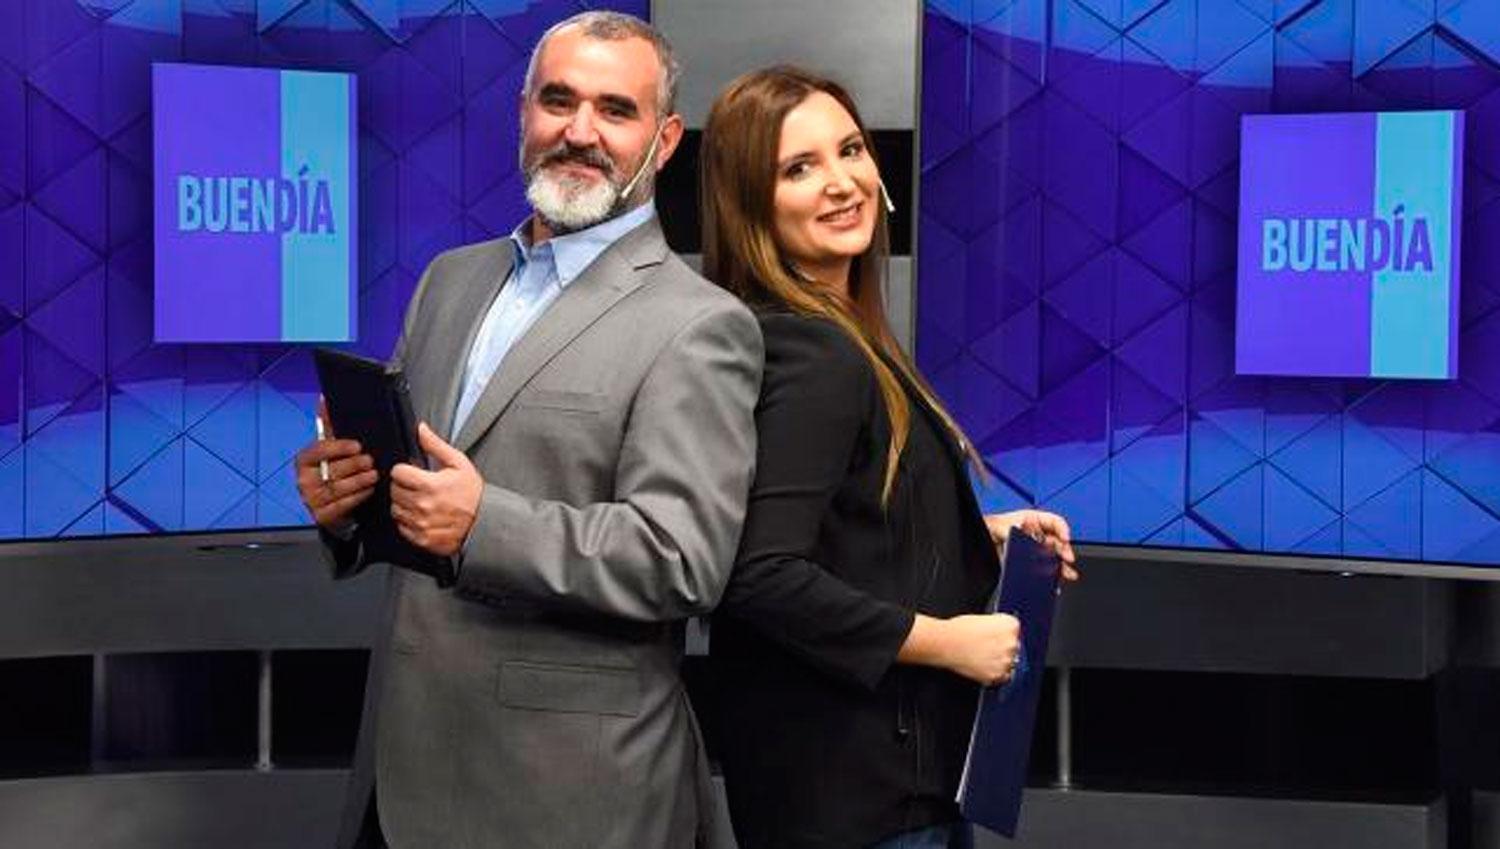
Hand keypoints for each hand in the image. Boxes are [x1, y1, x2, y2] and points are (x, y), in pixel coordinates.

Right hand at [295, 398, 376, 529]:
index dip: (338, 447)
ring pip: (338, 488)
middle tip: (370, 460)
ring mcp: (311, 500)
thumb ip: (329, 426)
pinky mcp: (322, 516)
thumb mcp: (331, 450)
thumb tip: (324, 399)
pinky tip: (369, 490)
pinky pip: (342, 504)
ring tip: (374, 474)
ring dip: (359, 480)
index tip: (357, 446)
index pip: (317, 450)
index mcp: (304, 461)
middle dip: (354, 465)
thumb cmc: (333, 473)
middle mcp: (304, 481)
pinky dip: (359, 496)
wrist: (333, 506)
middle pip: (331, 470)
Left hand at [389, 423, 482, 556]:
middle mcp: (422, 505)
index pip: (397, 473)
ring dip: (404, 504)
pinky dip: (408, 521)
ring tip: (420, 502)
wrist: (486, 522)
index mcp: (430, 485)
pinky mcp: (422, 539)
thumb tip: (421, 429)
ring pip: (395, 509)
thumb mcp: (459, 463)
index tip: (411, 473)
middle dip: (403, 486)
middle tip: (417, 487)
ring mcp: (421, 524)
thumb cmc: (473, 493)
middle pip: (394, 491)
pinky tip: (421, 516)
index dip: (404, 470)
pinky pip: (401, 527)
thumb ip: (436, 445)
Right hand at [937, 613, 1022, 686]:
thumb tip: (1001, 635)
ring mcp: (1006, 661)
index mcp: (1011, 625)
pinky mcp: (997, 675)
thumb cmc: (959, 629)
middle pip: (1014, 647)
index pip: (1015, 631)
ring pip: (1009, 663)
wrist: (945, 643)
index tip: (993, 636)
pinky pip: (1002, 677)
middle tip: (985, 647)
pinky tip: (981, 666)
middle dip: (1002, 648)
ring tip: (981, 657)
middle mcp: (1012, 643)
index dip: (1002, 634)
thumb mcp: (984, 619)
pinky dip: (994, 674)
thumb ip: (998, 627)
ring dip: (999, 662)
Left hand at [985, 509, 1078, 581]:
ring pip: (1051, 558)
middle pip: (1056, 542)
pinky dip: (1046, 578)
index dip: (1061, 529)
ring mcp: (1031, 550)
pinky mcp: (1025, 564)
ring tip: (1066, 574)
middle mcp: (1034, 535)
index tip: (1065, 538)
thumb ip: (1012, 531)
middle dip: (1064, 550)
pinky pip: (1039, 571)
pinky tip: (1051, 583)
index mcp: (1030, 520)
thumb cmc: (986, 526)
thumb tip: (1025, 540)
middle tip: (1067, 558)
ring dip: (1060, 566)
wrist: (974, 540)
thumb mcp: (999, 525)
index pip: (1053, 522)